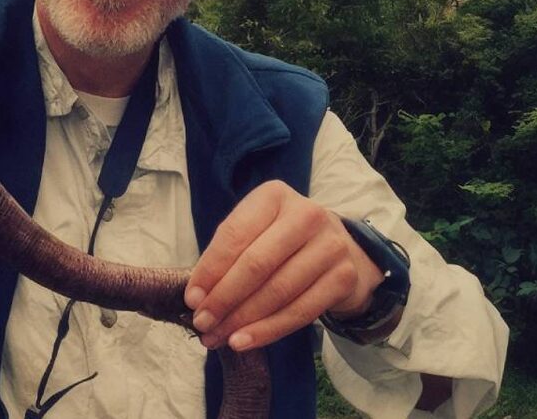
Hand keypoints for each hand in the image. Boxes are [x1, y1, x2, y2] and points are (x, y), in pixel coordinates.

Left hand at [185, 180, 383, 350]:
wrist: (340, 248)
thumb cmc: (282, 241)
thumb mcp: (254, 232)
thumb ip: (226, 257)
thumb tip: (197, 298)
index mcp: (274, 196)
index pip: (234, 235)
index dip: (210, 270)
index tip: (191, 299)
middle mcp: (306, 215)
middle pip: (256, 264)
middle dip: (223, 299)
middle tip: (202, 322)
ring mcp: (330, 245)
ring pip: (278, 291)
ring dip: (242, 320)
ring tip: (218, 337)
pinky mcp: (344, 277)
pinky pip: (300, 311)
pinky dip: (268, 330)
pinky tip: (244, 340)